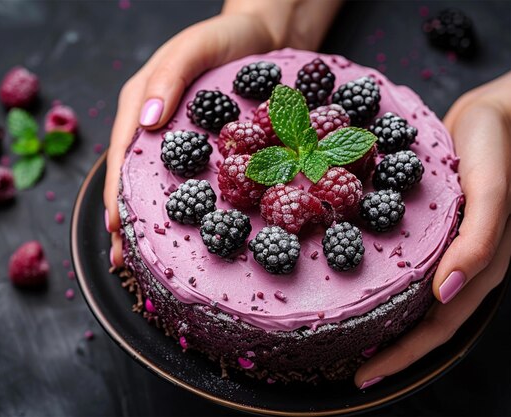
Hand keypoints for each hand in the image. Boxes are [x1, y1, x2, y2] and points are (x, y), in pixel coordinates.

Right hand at [103, 0, 341, 265]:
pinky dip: (178, 211)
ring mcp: (174, 139)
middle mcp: (151, 125)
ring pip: (153, 186)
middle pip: (130, 178)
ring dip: (146, 223)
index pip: (121, 155)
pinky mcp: (199, 149)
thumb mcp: (194, 48)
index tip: (115, 230)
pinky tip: (183, 236)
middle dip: (124, 221)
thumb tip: (146, 123)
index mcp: (141, 102)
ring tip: (142, 263)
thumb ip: (168, 78)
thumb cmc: (225, 37)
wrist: (263, 35)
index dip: (116, 194)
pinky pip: (183, 183)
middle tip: (123, 263)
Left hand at [355, 72, 510, 388]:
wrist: (496, 114)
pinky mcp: (425, 227)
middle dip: (387, 348)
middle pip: (422, 321)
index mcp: (477, 268)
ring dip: (381, 320)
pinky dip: (378, 280)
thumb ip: (479, 241)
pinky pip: (402, 264)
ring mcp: (442, 248)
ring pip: (410, 298)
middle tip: (345, 366)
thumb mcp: (492, 191)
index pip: (441, 327)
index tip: (364, 376)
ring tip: (342, 334)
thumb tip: (447, 294)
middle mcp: (458, 264)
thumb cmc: (499, 149)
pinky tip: (347, 277)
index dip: (405, 355)